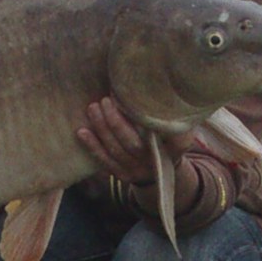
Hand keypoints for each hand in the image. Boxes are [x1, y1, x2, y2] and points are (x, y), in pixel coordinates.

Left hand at [75, 97, 193, 184]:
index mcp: (177, 147)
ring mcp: (140, 171)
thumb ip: (169, 109)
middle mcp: (158, 162)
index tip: (135, 102)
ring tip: (93, 108)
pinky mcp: (125, 176)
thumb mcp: (178, 123)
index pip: (168, 136)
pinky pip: (106, 162)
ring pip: (117, 151)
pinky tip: (82, 132)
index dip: (155, 122)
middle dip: (116, 122)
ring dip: (102, 129)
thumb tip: (153, 85)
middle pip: (134, 144)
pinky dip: (93, 147)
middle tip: (105, 101)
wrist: (162, 165)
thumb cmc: (167, 133)